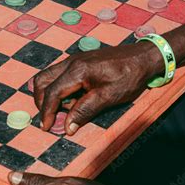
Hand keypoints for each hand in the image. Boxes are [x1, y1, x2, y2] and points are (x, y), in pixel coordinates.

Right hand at [34, 42, 162, 134]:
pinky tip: (68, 99)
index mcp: (77, 71)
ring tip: (58, 110)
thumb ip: (85, 110)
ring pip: (47, 76)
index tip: (46, 127)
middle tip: (48, 119)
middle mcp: (70, 62)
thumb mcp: (108, 97)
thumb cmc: (129, 76)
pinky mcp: (78, 61)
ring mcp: (73, 59)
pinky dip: (55, 87)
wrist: (143, 56)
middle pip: (42, 81)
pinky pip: (57, 73)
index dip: (46, 112)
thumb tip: (67, 127)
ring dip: (46, 94)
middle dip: (41, 102)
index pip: (52, 93)